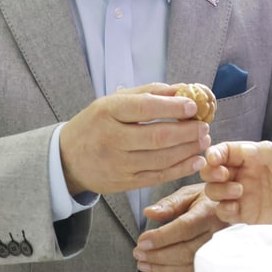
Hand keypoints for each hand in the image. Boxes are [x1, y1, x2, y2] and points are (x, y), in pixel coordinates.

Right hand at [58, 83, 210, 195]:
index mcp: (108, 112)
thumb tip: (182, 88)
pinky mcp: (124, 182)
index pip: (145, 108)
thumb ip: (148, 93)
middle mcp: (111, 138)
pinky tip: (195, 160)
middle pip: (157, 136)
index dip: (173, 107)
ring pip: (161, 159)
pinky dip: (180, 169)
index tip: (194, 105)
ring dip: (188, 150)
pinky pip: (158, 177)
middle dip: (187, 131)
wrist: (68, 158)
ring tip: (203, 140)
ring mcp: (118, 163)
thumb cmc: (96, 124)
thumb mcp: (113, 102)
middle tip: (204, 126)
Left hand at [136, 184, 224, 271]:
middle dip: (157, 255)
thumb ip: (169, 204)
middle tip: (138, 253)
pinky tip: (160, 269)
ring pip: (190, 267)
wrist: (236, 211)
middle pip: (186, 251)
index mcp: (210, 212)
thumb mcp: (190, 194)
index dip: (161, 237)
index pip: (184, 228)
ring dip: (162, 268)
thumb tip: (149, 212)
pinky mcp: (219, 265)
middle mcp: (219, 234)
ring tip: (143, 263)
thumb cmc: (209, 202)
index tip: (142, 241)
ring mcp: (221, 252)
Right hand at [200, 141, 271, 226]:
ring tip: (238, 191)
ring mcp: (240, 196)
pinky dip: (224, 210)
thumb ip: (264, 152)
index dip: (215, 153)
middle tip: (224, 175)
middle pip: (212, 173)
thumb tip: (243, 150)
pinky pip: (224, 213)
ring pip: (214, 192)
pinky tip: (236, 207)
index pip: (224, 152)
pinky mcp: (244, 215)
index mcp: (248, 158)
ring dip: (219, 191)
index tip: (214, 158)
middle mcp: (240, 175)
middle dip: (212, 173)